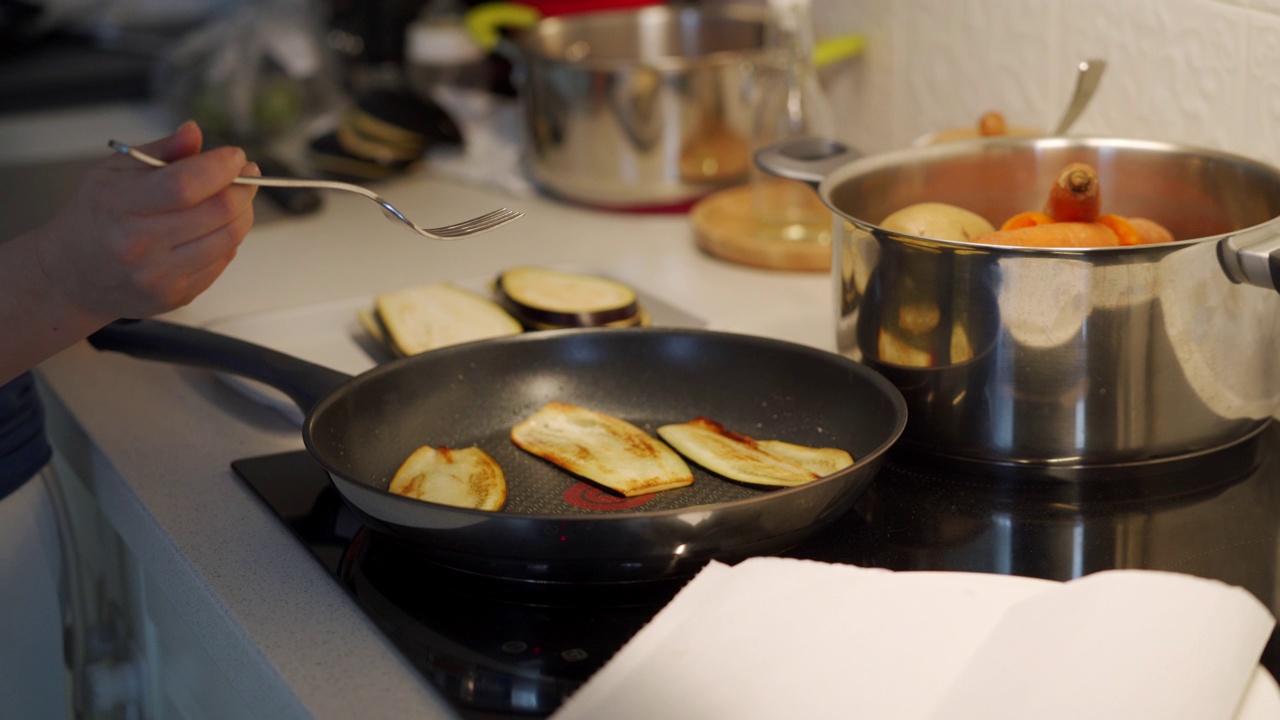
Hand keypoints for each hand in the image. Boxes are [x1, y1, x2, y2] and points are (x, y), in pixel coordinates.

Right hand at [35, 120, 259, 319]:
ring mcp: (161, 275)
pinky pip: (223, 261)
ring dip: (243, 212)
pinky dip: (229, 239)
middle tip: (245, 174)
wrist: (73, 275)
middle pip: (218, 212)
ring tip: (235, 197)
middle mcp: (140, 244)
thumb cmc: (95, 218)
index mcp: (120, 205)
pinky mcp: (178, 295)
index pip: (185, 185)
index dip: (220, 168)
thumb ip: (159, 151)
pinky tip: (215, 227)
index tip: (235, 156)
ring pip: (229, 238)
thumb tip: (193, 133)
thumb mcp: (113, 172)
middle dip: (243, 187)